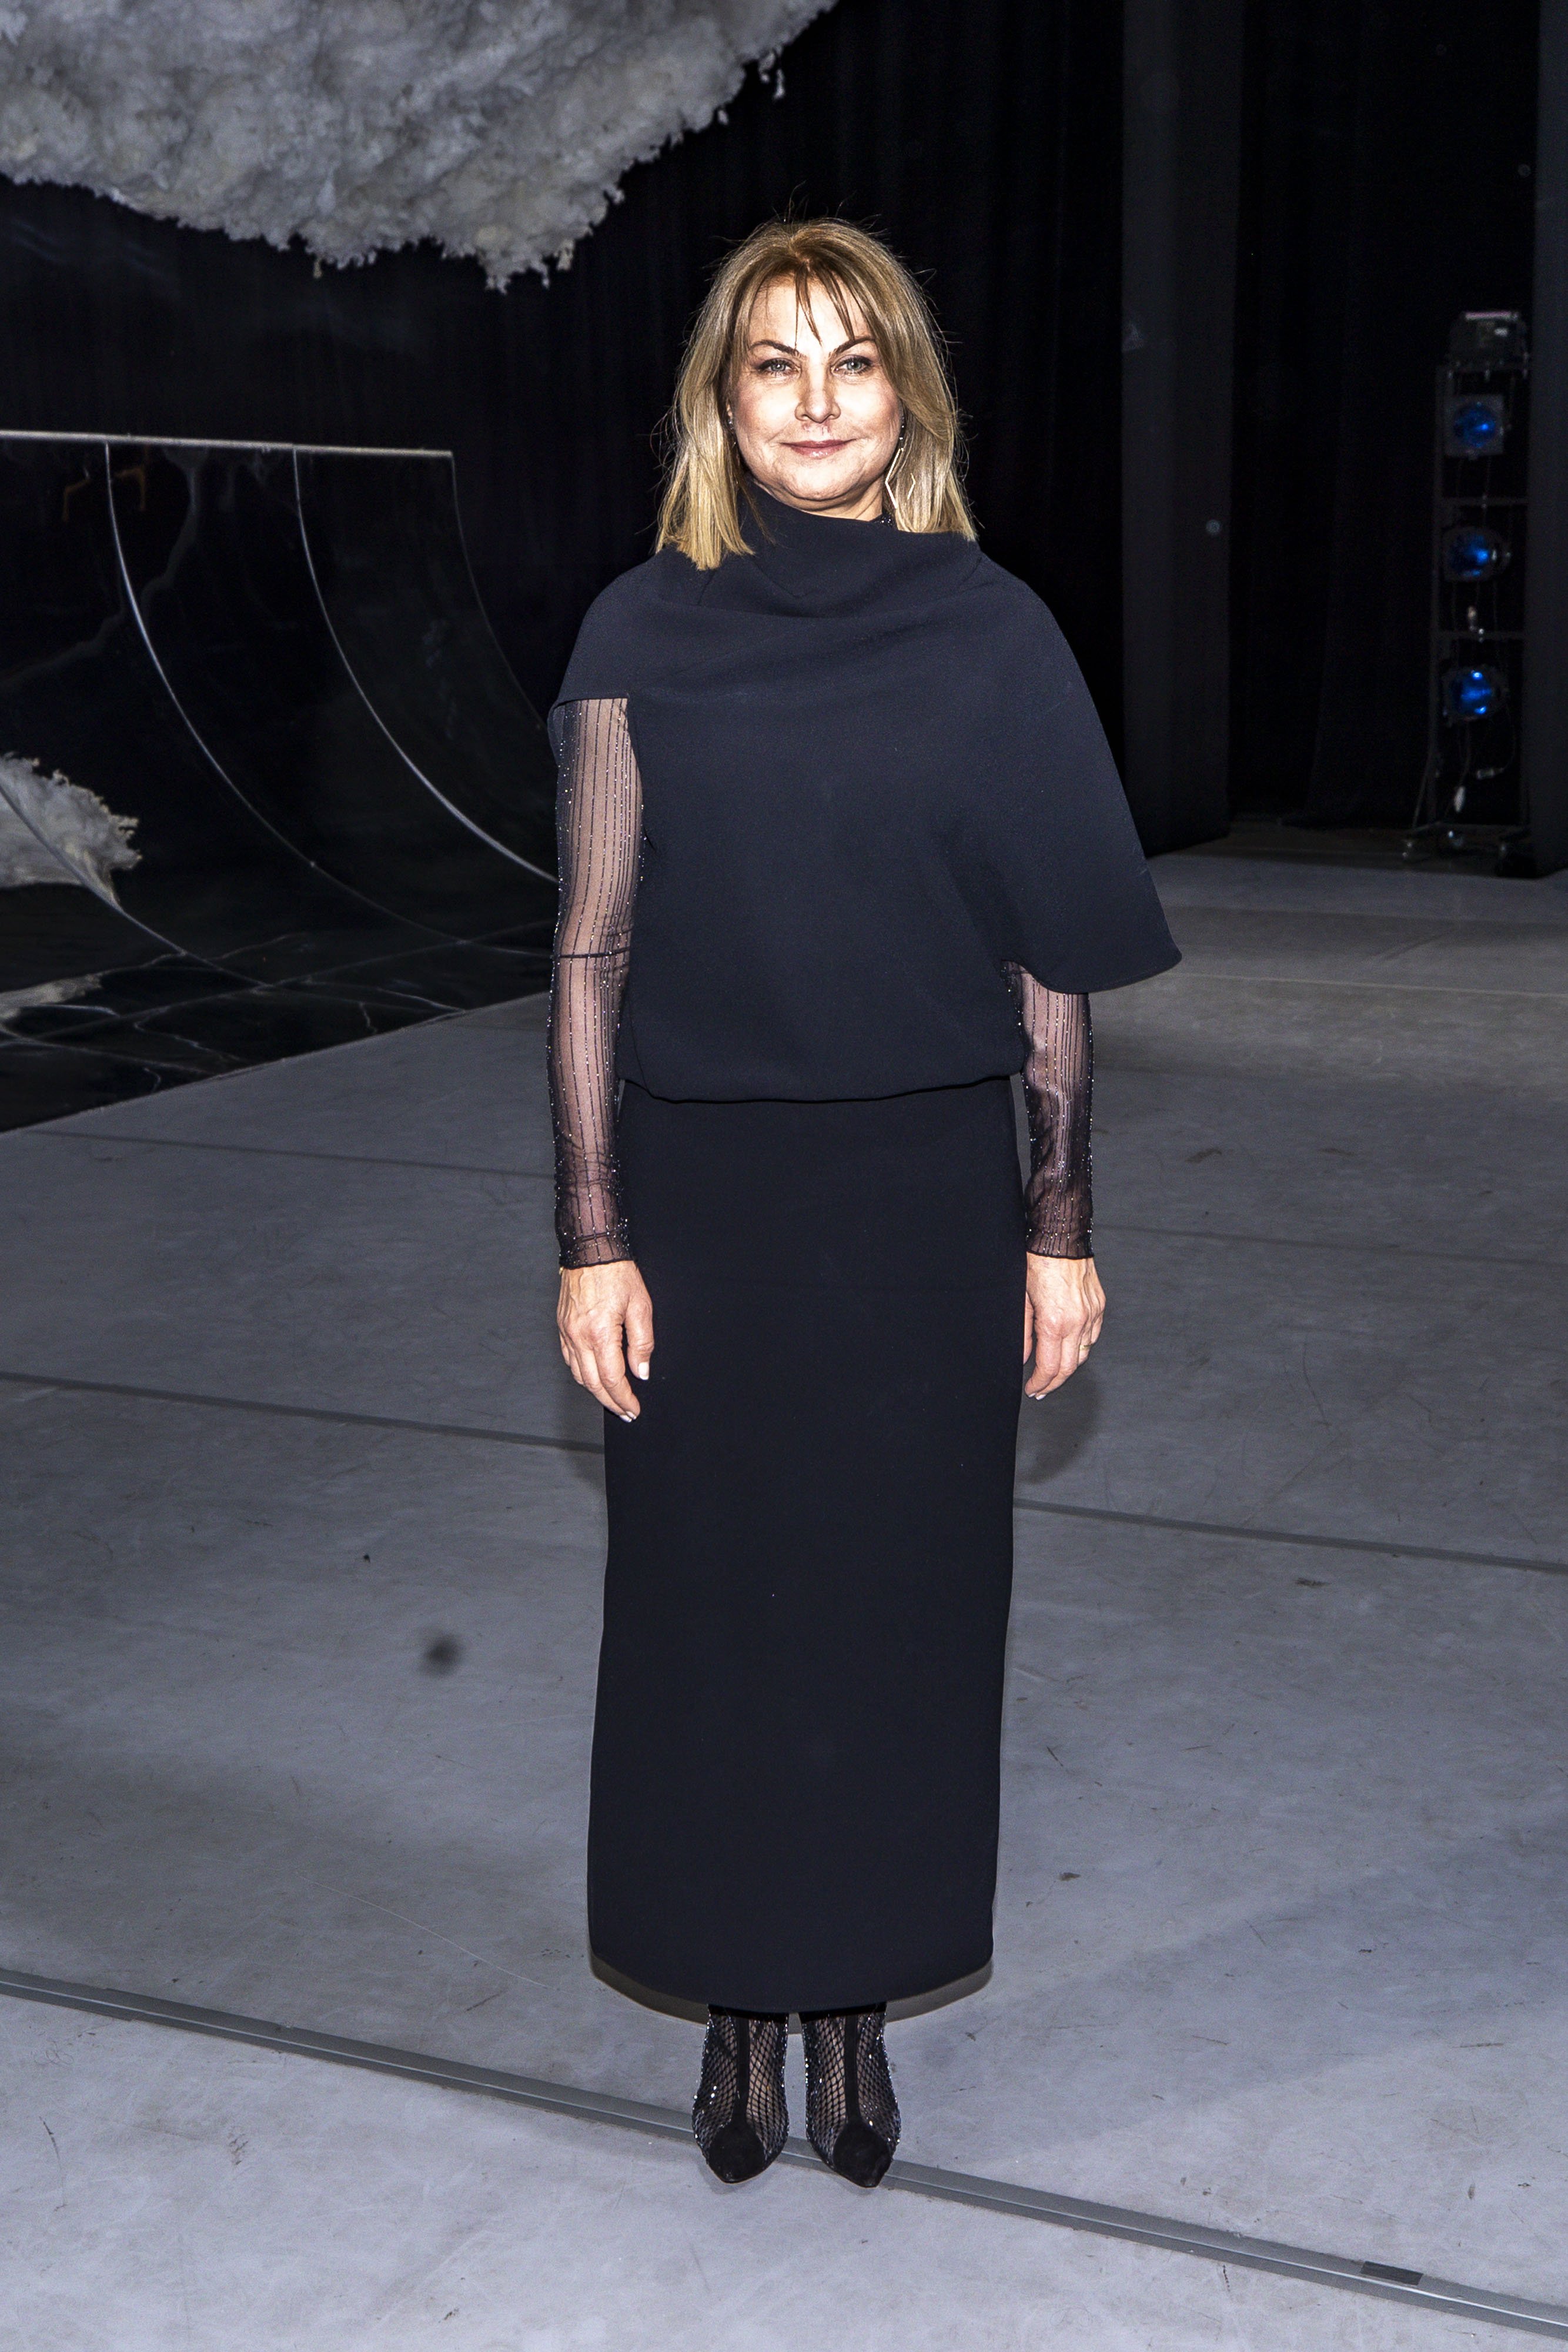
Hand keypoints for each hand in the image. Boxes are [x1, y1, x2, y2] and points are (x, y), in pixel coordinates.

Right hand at [557, 1260, 654, 1421]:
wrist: (590, 1250)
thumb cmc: (616, 1273)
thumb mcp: (640, 1306)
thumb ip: (642, 1343)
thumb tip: (641, 1371)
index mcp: (600, 1333)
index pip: (612, 1379)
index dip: (624, 1398)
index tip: (633, 1409)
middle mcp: (579, 1336)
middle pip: (593, 1384)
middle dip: (611, 1402)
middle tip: (625, 1412)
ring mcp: (567, 1333)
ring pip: (579, 1375)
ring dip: (596, 1391)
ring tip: (612, 1399)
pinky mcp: (563, 1327)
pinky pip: (570, 1360)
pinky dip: (583, 1374)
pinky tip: (594, 1376)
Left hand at [1023, 1253, 1104, 1398]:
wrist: (1060, 1237)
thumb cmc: (1036, 1262)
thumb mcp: (1021, 1299)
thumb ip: (1023, 1333)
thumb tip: (1023, 1358)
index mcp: (1055, 1322)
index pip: (1050, 1367)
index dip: (1040, 1383)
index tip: (1032, 1388)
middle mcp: (1078, 1321)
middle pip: (1070, 1367)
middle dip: (1054, 1382)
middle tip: (1041, 1388)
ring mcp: (1092, 1313)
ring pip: (1083, 1353)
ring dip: (1068, 1366)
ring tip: (1053, 1370)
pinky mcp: (1099, 1305)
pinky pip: (1092, 1335)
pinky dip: (1081, 1347)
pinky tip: (1069, 1347)